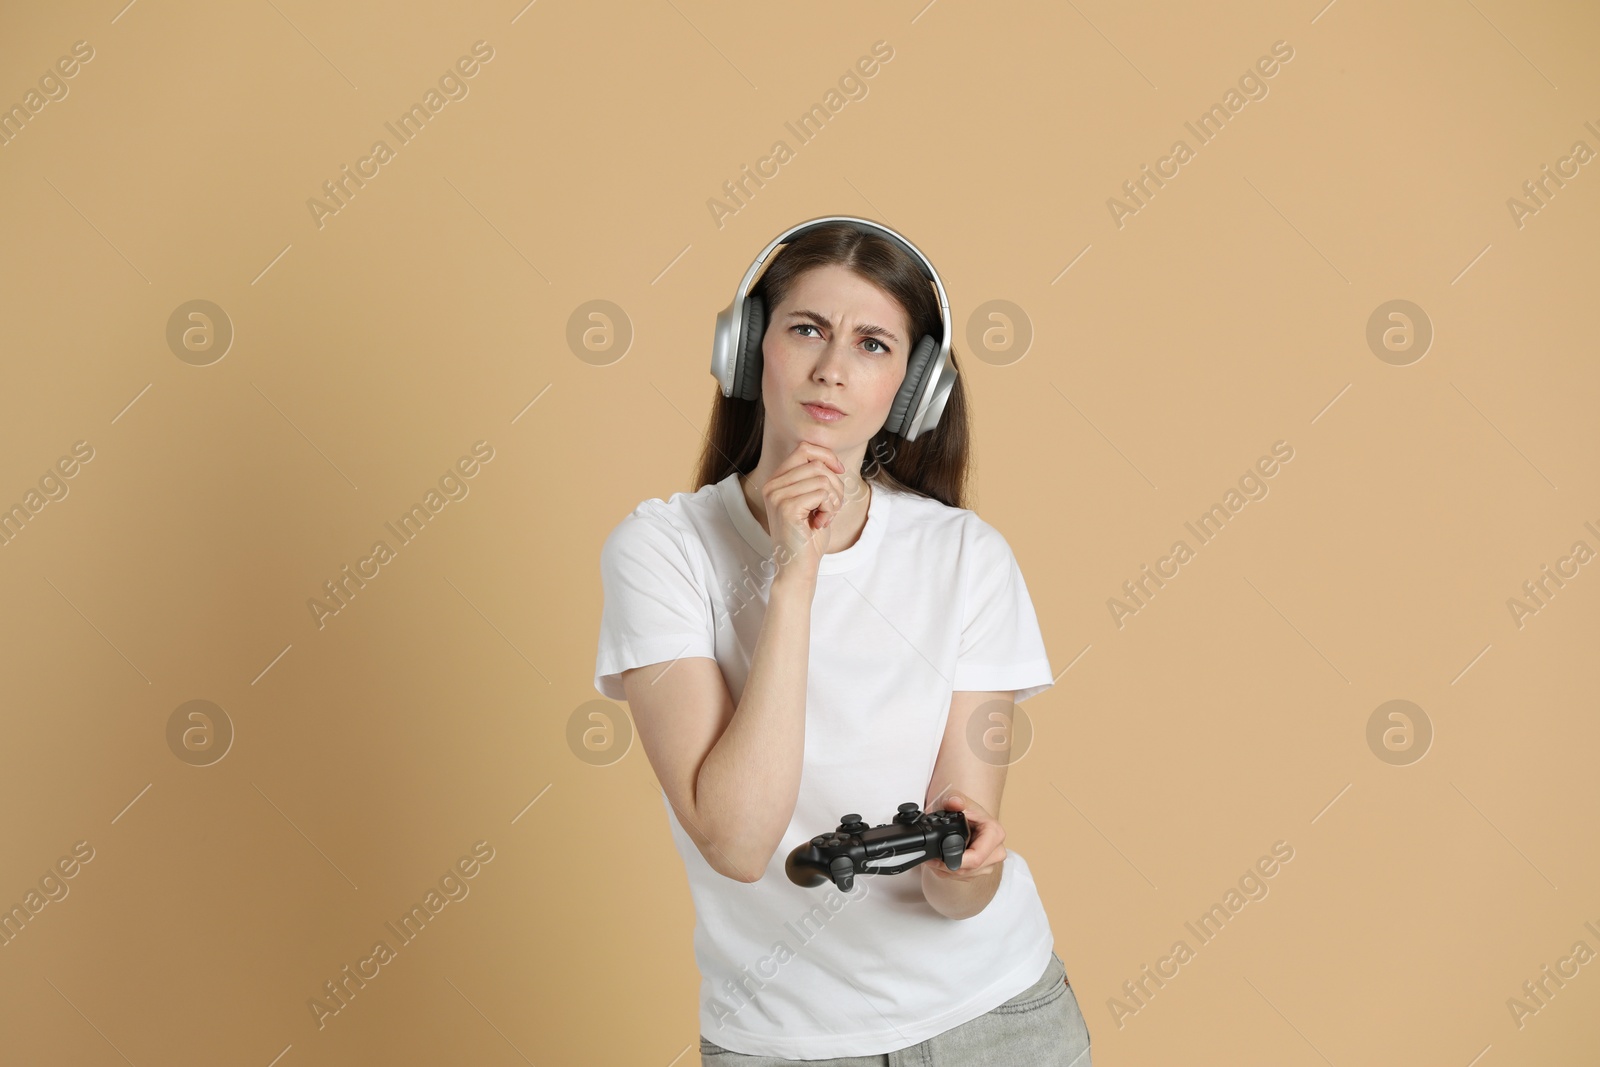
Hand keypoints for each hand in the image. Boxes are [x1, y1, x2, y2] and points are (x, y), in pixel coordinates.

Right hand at [753, 442, 847, 581]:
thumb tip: (833, 461)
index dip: (827, 456)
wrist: (798, 567)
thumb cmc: (808, 537)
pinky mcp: (787, 508)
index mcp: (777, 480)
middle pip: (817, 464)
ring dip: (834, 500)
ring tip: (825, 516)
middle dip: (835, 485)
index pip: (804, 448)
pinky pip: (822, 494)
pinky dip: (830, 509)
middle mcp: (773, 485)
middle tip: (831, 507)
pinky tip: (821, 523)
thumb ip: (816, 479)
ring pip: (823, 479)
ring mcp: (777, 496)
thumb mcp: (813, 501)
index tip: (839, 472)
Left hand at [924, 794, 1005, 881]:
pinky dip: (949, 871)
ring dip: (946, 869)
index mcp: (995, 834)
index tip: (939, 856)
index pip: (976, 858)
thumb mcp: (956, 799)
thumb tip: (954, 802)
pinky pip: (963, 877)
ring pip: (964, 875)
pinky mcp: (981, 870)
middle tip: (932, 857)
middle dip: (947, 866)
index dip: (955, 860)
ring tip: (936, 856)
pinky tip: (943, 860)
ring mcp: (990, 862)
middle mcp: (997, 851)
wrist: (967, 817)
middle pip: (969, 869)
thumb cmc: (963, 809)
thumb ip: (954, 799)